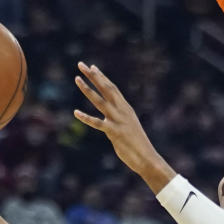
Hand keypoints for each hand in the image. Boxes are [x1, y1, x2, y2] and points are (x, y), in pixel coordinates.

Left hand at [73, 62, 172, 188]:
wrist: (147, 158)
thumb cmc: (138, 145)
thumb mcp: (129, 127)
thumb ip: (119, 119)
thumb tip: (109, 118)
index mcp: (126, 109)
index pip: (112, 88)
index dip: (102, 77)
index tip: (92, 67)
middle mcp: (122, 111)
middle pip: (106, 89)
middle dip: (93, 76)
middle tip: (81, 64)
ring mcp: (118, 121)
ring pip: (100, 101)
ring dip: (87, 89)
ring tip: (76, 79)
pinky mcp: (114, 132)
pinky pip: (97, 123)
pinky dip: (86, 118)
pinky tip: (75, 112)